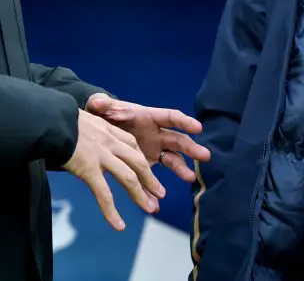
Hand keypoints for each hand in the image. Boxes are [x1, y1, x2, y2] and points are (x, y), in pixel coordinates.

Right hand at [59, 109, 165, 230]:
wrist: (51, 120)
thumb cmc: (61, 119)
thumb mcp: (83, 119)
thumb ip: (90, 131)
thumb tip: (86, 140)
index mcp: (109, 130)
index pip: (132, 145)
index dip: (141, 160)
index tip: (146, 172)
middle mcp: (110, 142)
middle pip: (138, 162)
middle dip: (150, 179)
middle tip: (160, 194)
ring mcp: (102, 156)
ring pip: (128, 178)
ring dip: (141, 195)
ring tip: (150, 208)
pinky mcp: (90, 169)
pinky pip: (104, 194)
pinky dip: (112, 212)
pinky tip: (118, 225)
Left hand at [85, 94, 212, 183]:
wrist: (100, 128)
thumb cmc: (105, 113)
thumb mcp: (102, 108)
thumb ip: (102, 104)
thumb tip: (98, 101)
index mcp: (149, 117)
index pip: (170, 117)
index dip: (184, 122)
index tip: (198, 128)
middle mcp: (156, 134)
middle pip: (177, 140)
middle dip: (191, 148)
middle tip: (205, 156)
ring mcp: (153, 150)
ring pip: (172, 160)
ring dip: (182, 169)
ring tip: (191, 178)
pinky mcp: (146, 164)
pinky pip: (152, 178)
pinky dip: (153, 191)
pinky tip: (155, 202)